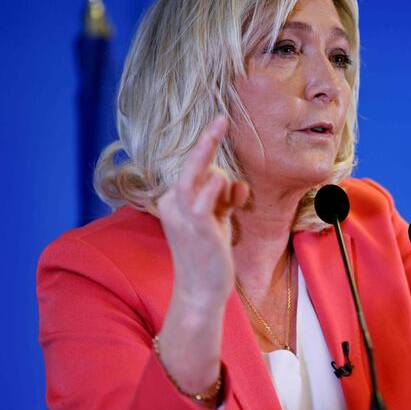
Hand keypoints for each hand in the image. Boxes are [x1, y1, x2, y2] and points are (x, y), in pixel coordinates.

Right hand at [156, 116, 248, 312]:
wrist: (201, 290)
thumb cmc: (207, 254)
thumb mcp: (218, 221)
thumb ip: (225, 200)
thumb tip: (238, 185)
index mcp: (172, 199)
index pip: (196, 171)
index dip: (219, 178)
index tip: (230, 172)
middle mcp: (172, 203)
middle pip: (190, 164)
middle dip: (207, 140)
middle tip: (220, 119)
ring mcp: (182, 215)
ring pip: (194, 174)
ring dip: (218, 176)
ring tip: (231, 201)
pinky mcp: (197, 227)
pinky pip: (204, 197)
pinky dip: (217, 187)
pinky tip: (229, 189)